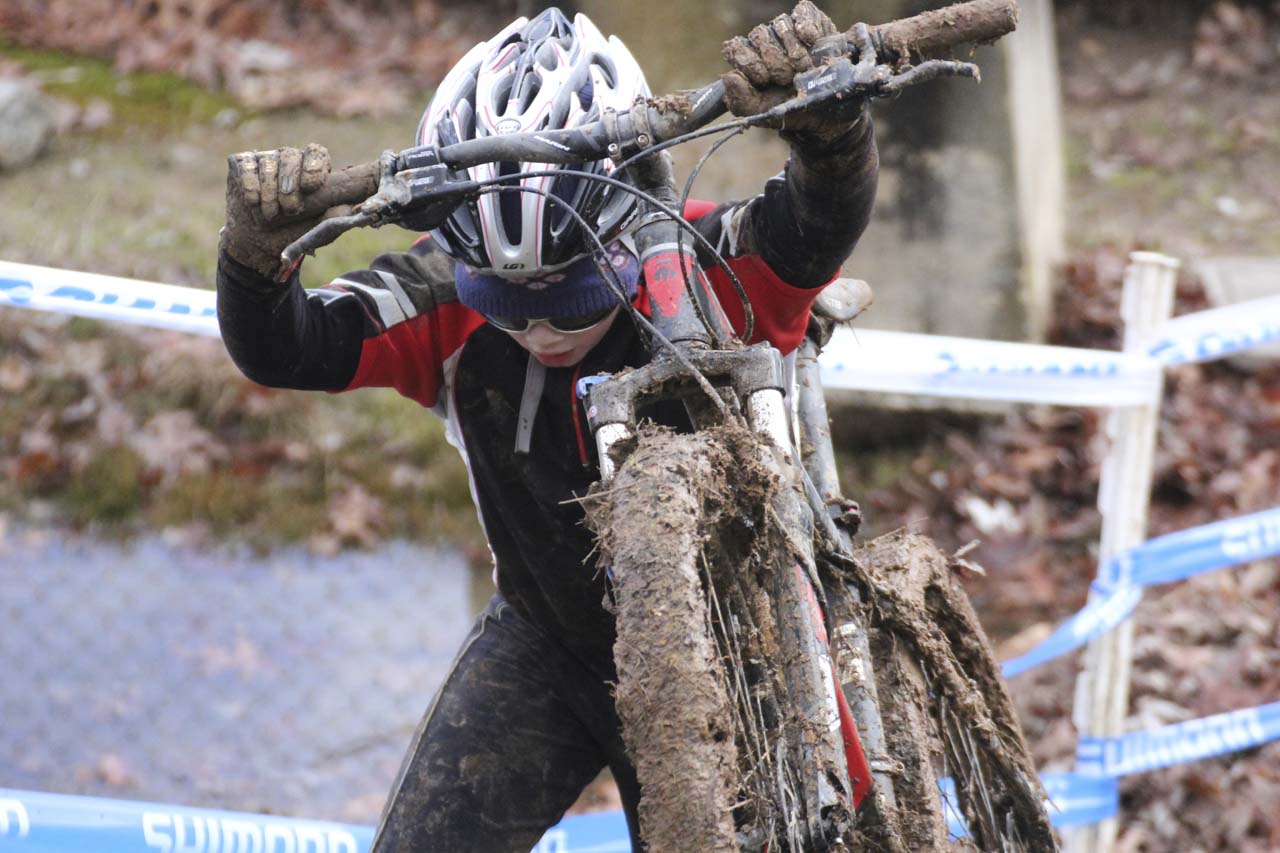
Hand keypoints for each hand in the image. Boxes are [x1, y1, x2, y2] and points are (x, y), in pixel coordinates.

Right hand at [219, 143, 377, 278]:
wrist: (258, 243)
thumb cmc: (293, 233)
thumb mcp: (317, 230)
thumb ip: (334, 218)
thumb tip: (353, 208)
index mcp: (313, 171)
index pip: (318, 153)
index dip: (314, 166)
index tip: (311, 187)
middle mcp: (290, 160)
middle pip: (290, 155)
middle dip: (289, 185)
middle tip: (290, 210)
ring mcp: (266, 159)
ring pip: (268, 163)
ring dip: (270, 193)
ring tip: (271, 215)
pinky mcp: (242, 163)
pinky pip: (246, 165)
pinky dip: (251, 187)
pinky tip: (253, 204)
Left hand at [721, 1, 862, 138]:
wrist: (825, 108)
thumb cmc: (790, 109)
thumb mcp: (762, 113)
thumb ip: (740, 100)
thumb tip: (728, 76)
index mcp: (748, 60)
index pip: (736, 48)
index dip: (748, 62)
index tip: (763, 79)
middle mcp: (765, 40)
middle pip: (759, 36)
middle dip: (775, 62)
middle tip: (787, 79)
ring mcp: (786, 28)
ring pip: (781, 25)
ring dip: (793, 52)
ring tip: (803, 69)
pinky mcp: (809, 20)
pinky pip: (802, 13)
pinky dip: (806, 27)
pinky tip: (812, 41)